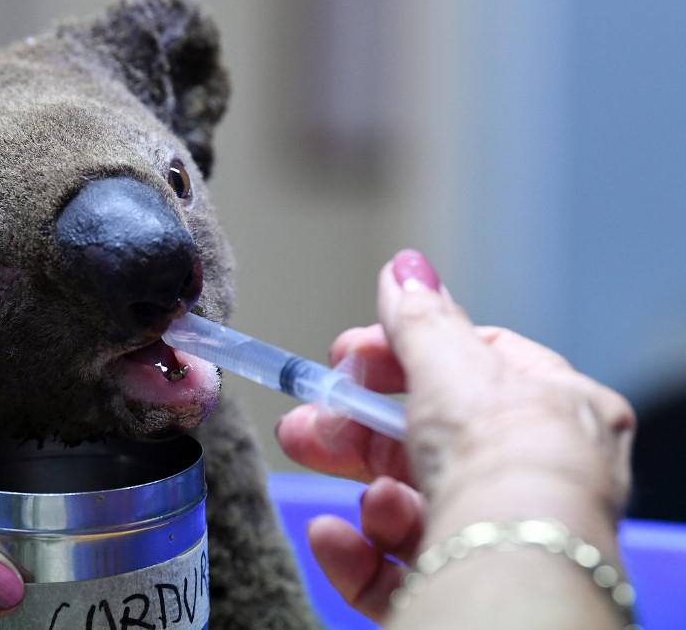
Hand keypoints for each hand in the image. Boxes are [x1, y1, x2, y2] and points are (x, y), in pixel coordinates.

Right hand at [276, 250, 634, 620]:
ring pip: (412, 507)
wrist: (511, 562)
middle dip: (355, 430)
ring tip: (343, 482)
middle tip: (304, 423)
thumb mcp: (450, 363)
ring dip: (367, 489)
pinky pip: (401, 571)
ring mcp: (499, 538)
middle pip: (427, 443)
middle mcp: (533, 478)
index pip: (472, 368)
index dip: (401, 358)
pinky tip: (332, 537)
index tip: (345, 357)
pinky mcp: (463, 589)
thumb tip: (404, 268)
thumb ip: (419, 318)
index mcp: (553, 411)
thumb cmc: (503, 457)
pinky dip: (359, 552)